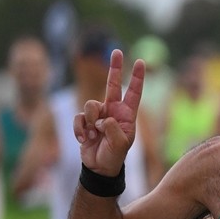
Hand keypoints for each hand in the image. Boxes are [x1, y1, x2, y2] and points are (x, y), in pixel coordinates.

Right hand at [73, 50, 143, 174]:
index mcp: (127, 115)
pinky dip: (80, 129)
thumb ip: (114, 129)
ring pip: (90, 104)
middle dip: (114, 68)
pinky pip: (79, 118)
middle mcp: (113, 111)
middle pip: (113, 84)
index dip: (137, 77)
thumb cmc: (114, 156)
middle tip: (117, 51)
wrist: (99, 167)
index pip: (134, 92)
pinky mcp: (85, 121)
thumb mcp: (120, 144)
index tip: (140, 61)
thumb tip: (103, 117)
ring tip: (94, 135)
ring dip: (90, 121)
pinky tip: (84, 140)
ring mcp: (98, 115)